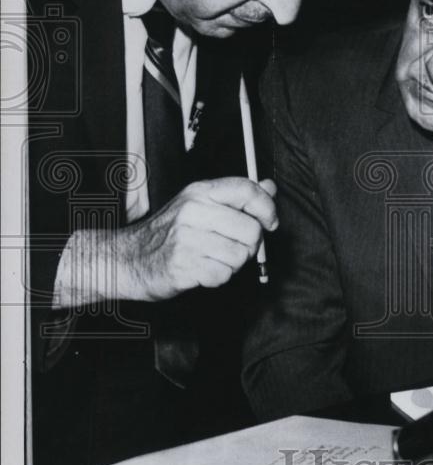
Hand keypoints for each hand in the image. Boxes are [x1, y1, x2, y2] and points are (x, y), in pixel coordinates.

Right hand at [118, 177, 277, 300]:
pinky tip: (203, 270)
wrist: (129, 259)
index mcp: (200, 192)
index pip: (247, 190)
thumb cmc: (171, 233)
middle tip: (234, 247)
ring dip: (234, 263)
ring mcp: (186, 239)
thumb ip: (237, 197)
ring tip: (214, 258)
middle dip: (250, 245)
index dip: (268, 208)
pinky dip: (218, 277)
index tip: (270, 222)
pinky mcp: (183, 266)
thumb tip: (269, 187)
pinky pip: (223, 275)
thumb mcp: (201, 205)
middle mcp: (193, 211)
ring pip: (240, 255)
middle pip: (251, 229)